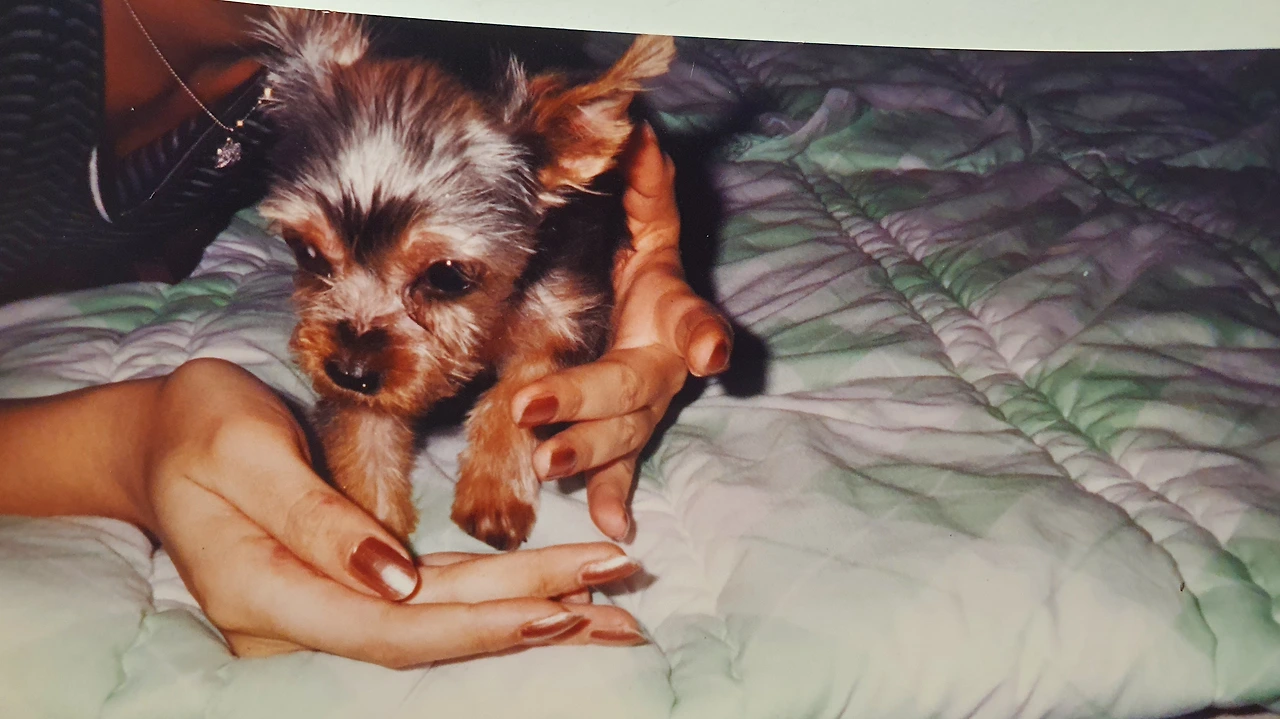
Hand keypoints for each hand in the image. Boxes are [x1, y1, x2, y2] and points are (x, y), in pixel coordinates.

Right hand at [142, 359, 645, 665]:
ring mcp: (321, 610)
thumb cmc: (192, 428)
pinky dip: (494, 597)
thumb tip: (395, 581)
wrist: (156, 439)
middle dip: (529, 619)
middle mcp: (298, 619)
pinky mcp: (345, 587)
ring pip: (438, 622)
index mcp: (264, 591)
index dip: (478, 623)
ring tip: (611, 612)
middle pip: (430, 632)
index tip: (561, 604)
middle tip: (620, 606)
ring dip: (526, 615)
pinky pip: (430, 599)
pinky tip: (550, 598)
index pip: (389, 628)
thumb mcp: (240, 451)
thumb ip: (314, 519)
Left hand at [510, 124, 731, 541]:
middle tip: (532, 409)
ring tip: (546, 464)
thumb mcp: (650, 229)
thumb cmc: (646, 271)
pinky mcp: (629, 433)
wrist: (656, 315)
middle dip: (586, 399)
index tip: (707, 351)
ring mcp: (647, 407)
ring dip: (588, 453)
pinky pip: (625, 468)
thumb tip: (635, 130)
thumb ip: (647, 189)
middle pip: (633, 388)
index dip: (701, 333)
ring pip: (623, 434)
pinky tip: (613, 527)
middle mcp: (664, 366)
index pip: (691, 318)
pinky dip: (616, 496)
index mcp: (671, 312)